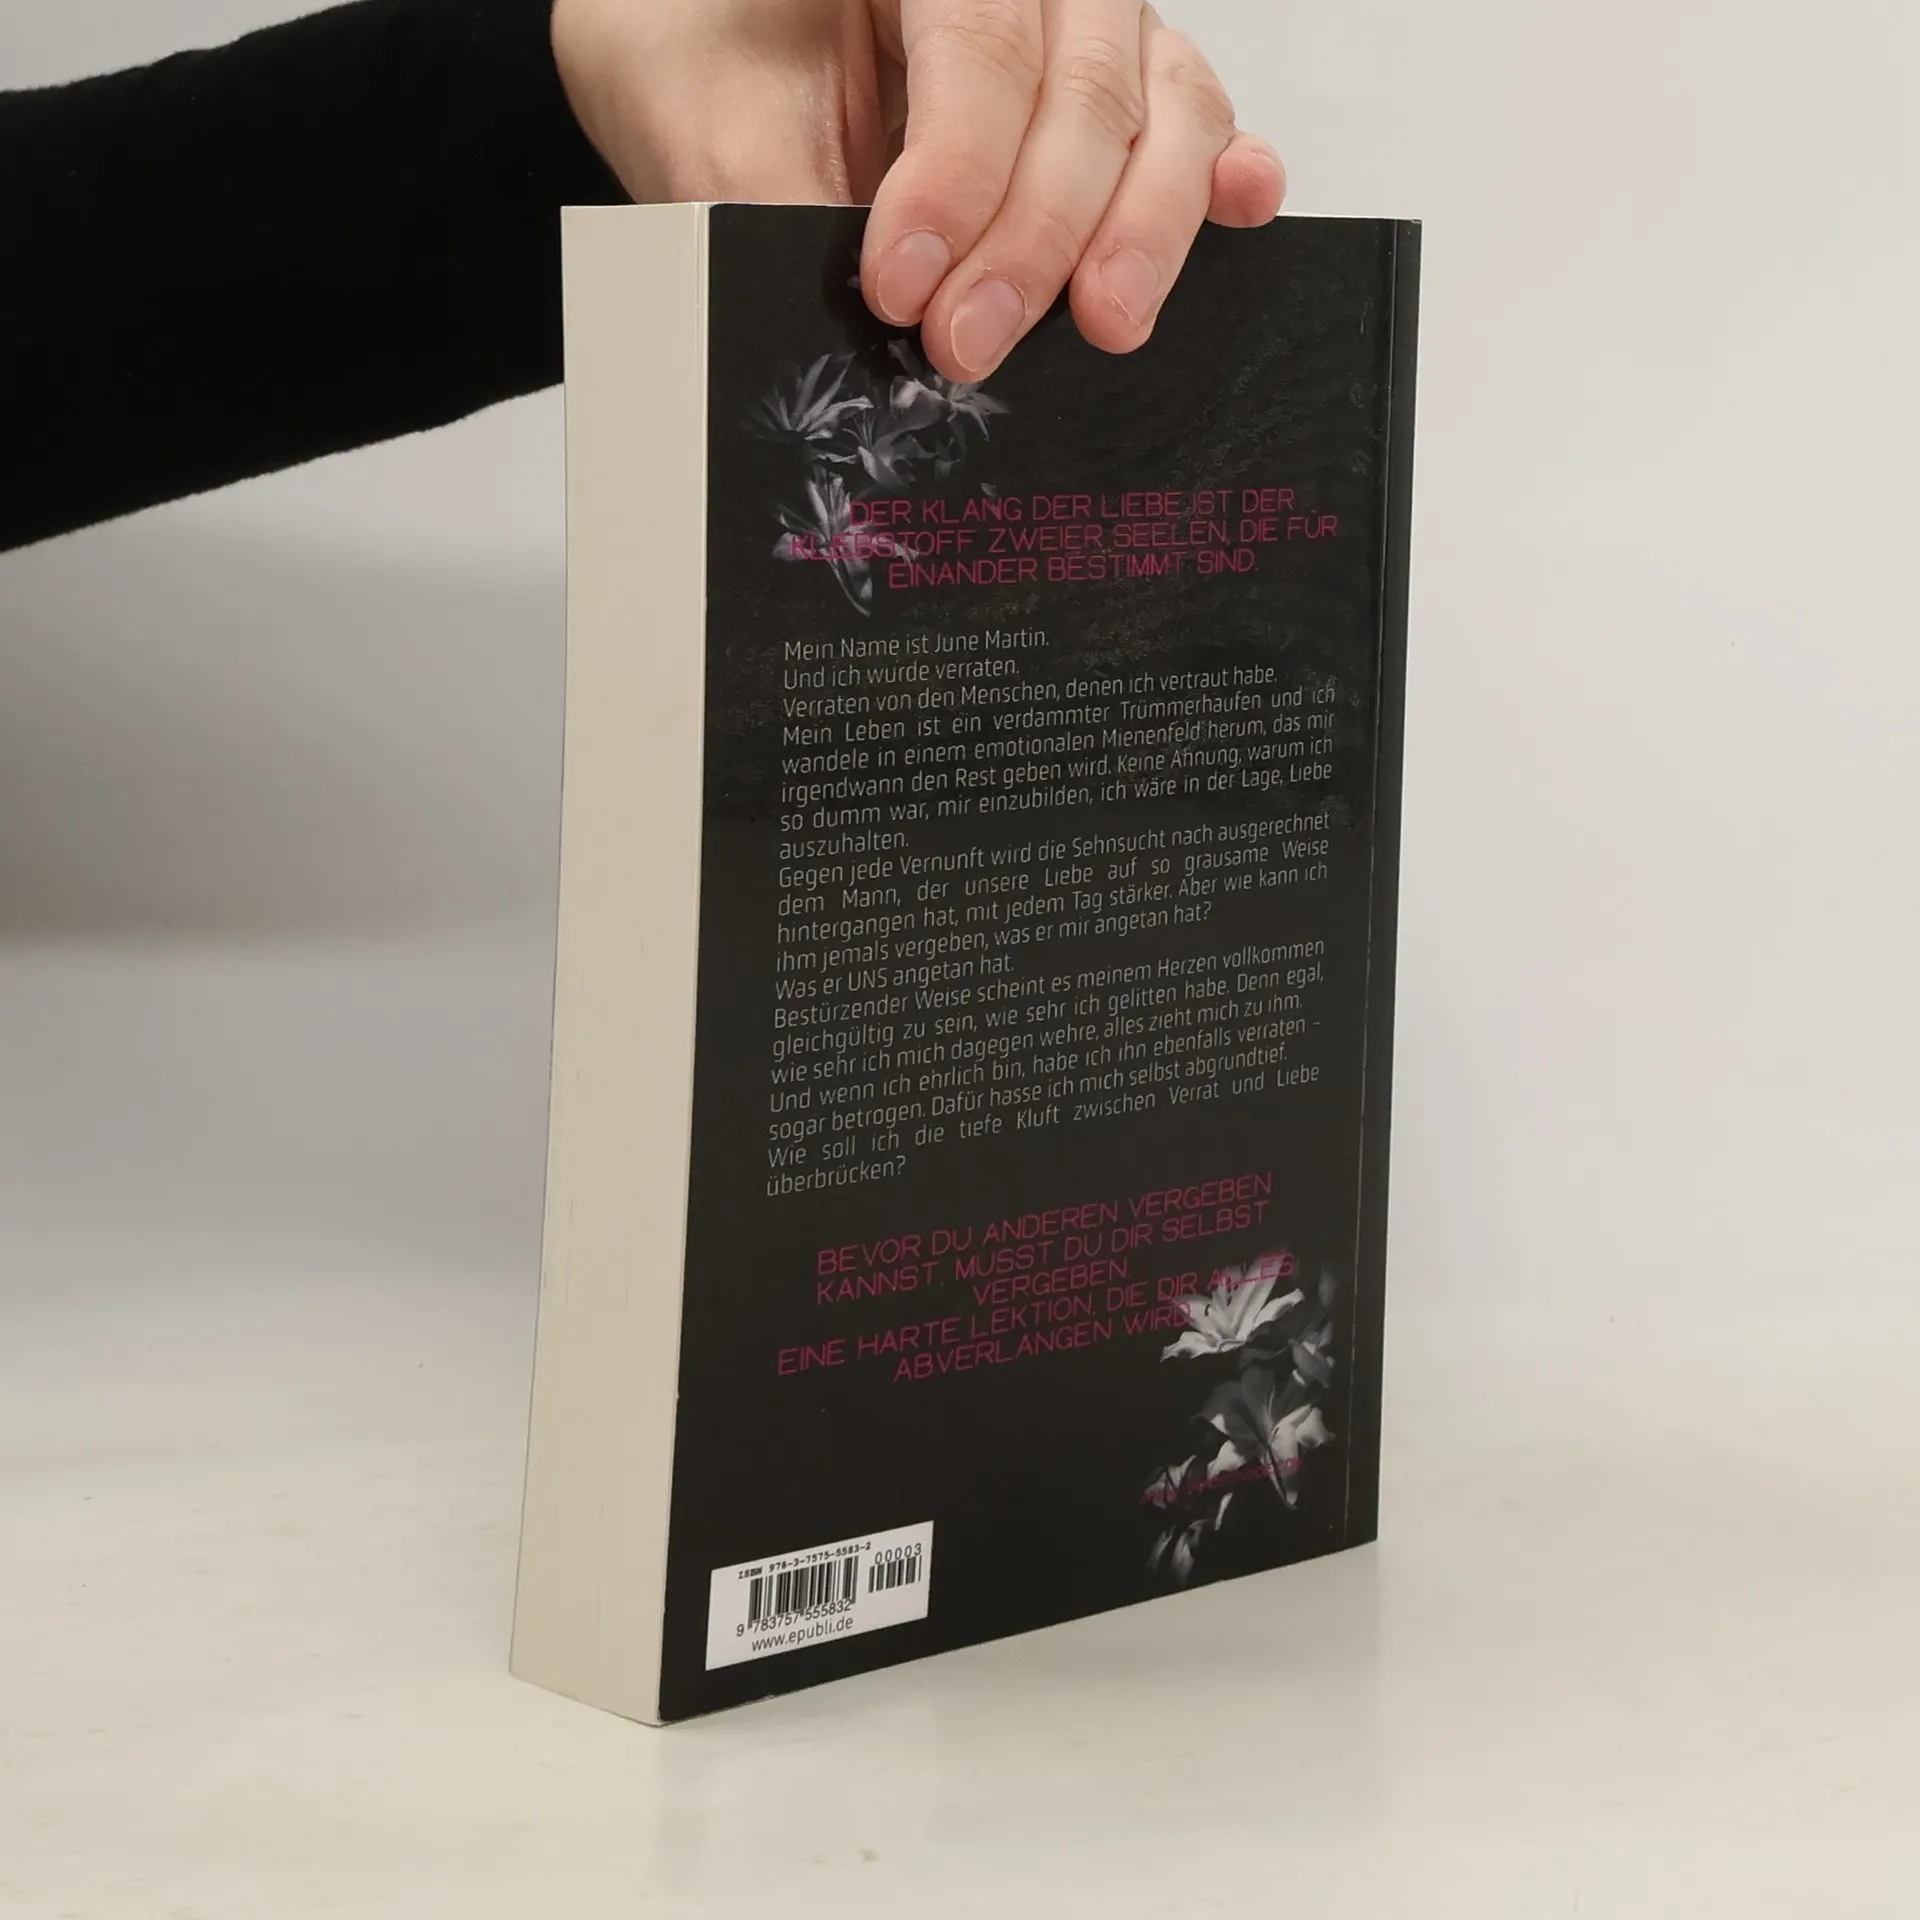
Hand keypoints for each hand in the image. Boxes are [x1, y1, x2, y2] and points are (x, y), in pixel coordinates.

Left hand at [551, 0, 1283, 382]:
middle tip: (967, 345)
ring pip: (1162, 105)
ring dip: (1139, 230)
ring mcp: (1084, 19)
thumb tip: (854, 332)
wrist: (698, 36)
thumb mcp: (700, 120)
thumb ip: (773, 206)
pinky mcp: (1118, 87)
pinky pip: (1192, 116)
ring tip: (1105, 324)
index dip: (956, 176)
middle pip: (1086, 86)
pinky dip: (1218, 174)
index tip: (898, 286)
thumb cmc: (702, 55)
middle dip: (1034, 237)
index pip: (980, 42)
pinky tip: (1242, 205)